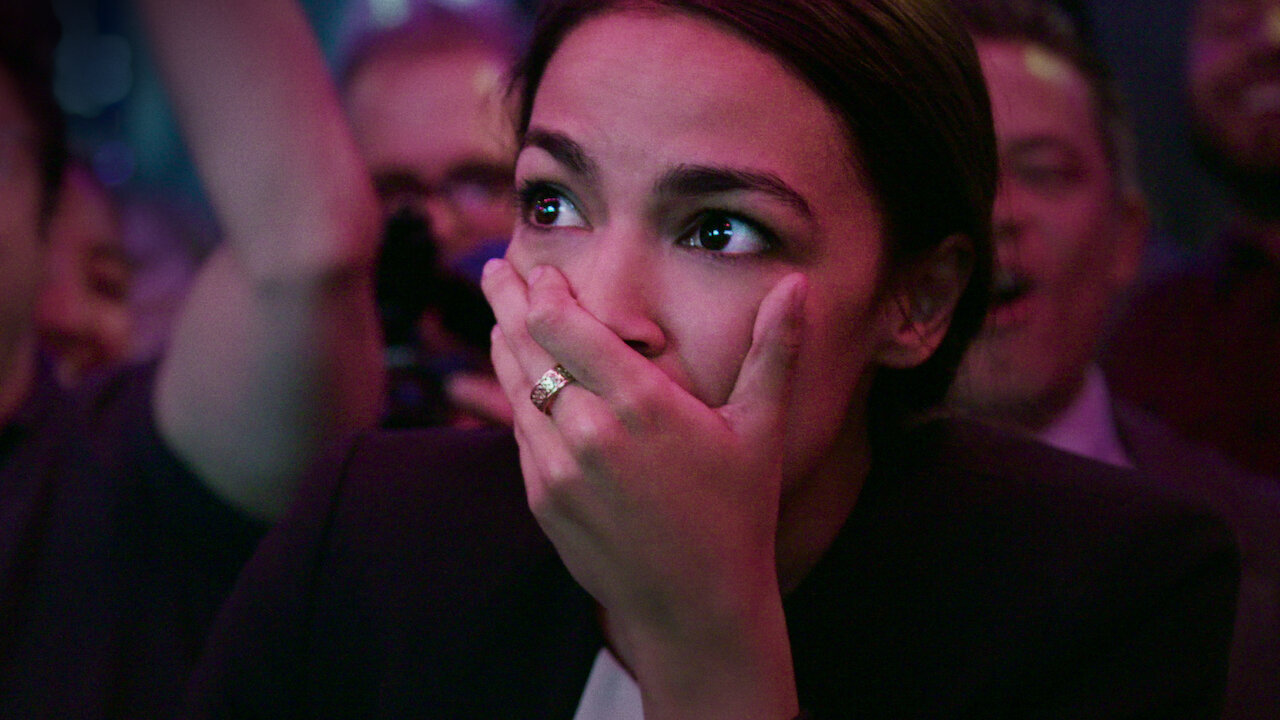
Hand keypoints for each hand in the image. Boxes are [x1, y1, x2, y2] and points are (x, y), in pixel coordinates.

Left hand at [481, 259, 805, 719]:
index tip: (540, 270)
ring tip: (498, 315)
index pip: (567, 326)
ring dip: (505, 345)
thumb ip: (772, 350)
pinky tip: (518, 380)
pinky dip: (516, 399)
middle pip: (528, 347)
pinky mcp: (543, 500)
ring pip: (517, 389)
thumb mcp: (760, 428)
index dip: (545, 292)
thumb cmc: (738, 514)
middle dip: (508, 301)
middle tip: (497, 269)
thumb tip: (796, 284)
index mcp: (641, 403)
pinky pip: (521, 435)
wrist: (696, 607)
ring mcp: (559, 468)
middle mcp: (589, 430)